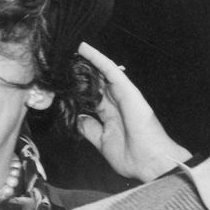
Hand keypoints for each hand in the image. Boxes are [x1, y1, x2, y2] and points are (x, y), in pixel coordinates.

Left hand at [70, 44, 188, 182]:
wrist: (148, 161)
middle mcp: (115, 103)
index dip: (78, 91)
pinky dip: (97, 57)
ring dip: (85, 62)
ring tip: (69, 49)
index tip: (63, 84)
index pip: (91, 98)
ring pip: (100, 72)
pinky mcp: (126, 89)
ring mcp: (121, 94)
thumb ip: (90, 129)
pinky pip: (110, 69)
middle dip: (79, 74)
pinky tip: (83, 48)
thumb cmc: (131, 157)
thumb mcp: (101, 142)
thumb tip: (79, 119)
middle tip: (61, 62)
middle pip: (94, 83)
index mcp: (110, 116)